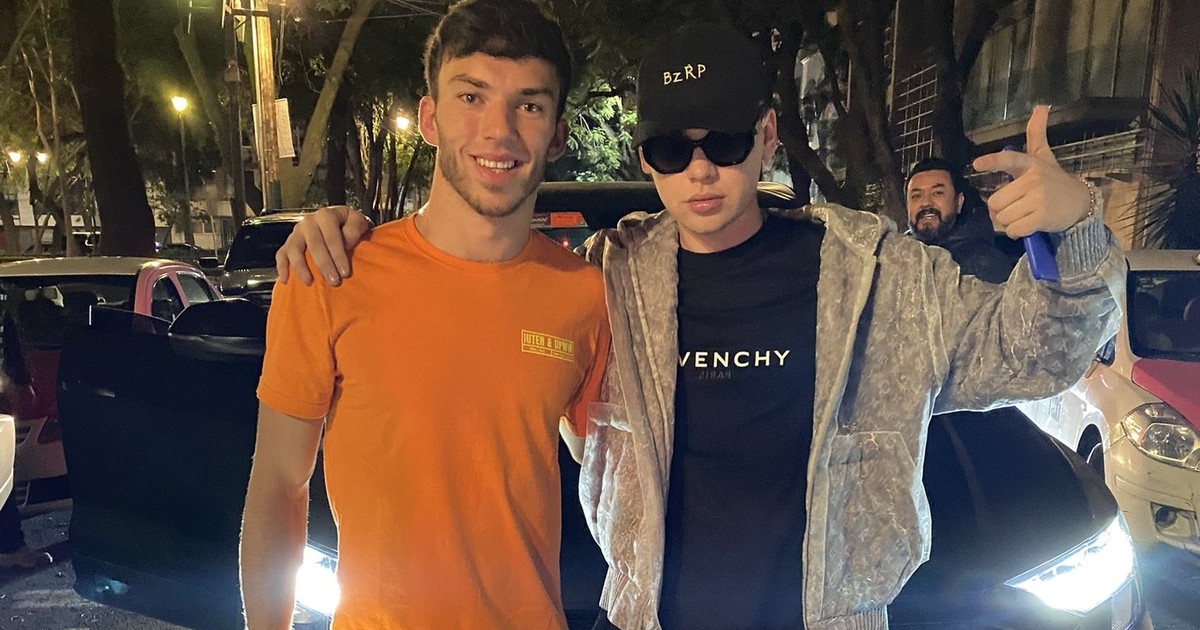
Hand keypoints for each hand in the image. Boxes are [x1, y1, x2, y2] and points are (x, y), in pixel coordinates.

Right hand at [275, 205, 371, 285]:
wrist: (338, 223)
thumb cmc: (348, 226)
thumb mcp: (357, 222)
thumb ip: (354, 230)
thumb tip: (346, 245)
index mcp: (326, 215)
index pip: (332, 236)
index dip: (338, 255)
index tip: (345, 273)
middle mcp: (309, 222)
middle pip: (314, 244)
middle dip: (324, 264)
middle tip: (333, 281)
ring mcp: (297, 232)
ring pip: (294, 249)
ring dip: (301, 267)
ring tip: (309, 282)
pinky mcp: (288, 243)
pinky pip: (281, 254)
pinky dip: (281, 267)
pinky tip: (285, 280)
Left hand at [972, 105, 1091, 238]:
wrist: (1081, 202)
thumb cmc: (1055, 180)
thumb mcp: (1044, 156)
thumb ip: (1037, 134)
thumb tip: (1042, 106)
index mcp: (1031, 164)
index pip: (1009, 160)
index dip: (992, 161)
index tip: (977, 164)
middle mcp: (1034, 180)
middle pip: (995, 201)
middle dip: (1000, 208)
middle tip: (1014, 206)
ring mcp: (1038, 200)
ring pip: (1003, 217)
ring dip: (1008, 221)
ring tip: (1023, 214)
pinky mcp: (1042, 218)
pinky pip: (1013, 229)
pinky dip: (1016, 231)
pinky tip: (1026, 225)